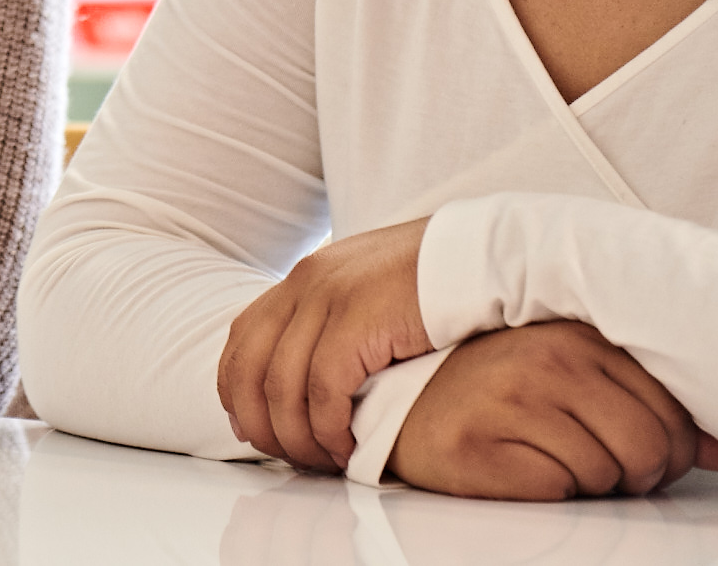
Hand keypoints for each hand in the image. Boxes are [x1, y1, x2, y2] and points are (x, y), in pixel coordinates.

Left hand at [218, 218, 432, 470]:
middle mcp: (306, 282)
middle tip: (285, 457)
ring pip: (283, 386)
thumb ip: (335, 318)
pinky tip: (346, 449)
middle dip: (259, 423)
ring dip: (297, 437)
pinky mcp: (358, 321)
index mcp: (304, 276)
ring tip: (322, 462)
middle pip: (250, 367)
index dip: (235, 390)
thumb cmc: (436, 280)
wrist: (482, 255)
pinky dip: (328, 429)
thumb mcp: (368, 288)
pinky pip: (325, 391)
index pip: (242, 338)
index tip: (250, 428)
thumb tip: (315, 370)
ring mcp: (328, 299)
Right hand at [387, 321, 717, 499]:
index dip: (670, 449)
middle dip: (638, 475)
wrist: (400, 403)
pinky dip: (549, 494)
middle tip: (602, 468)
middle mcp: (546, 361)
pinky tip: (521, 468)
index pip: (671, 408)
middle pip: (650, 447)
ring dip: (590, 485)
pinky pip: (559, 493)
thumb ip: (647, 403)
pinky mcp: (481, 448)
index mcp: (575, 336)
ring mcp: (511, 402)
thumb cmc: (494, 389)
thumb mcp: (573, 379)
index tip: (640, 452)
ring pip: (608, 475)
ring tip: (552, 460)